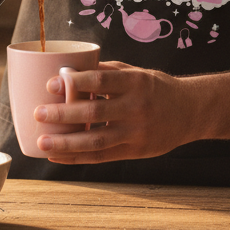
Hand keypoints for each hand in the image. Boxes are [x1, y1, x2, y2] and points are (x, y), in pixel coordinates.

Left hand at [33, 61, 194, 163]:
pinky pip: (102, 157)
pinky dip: (77, 158)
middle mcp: (137, 107)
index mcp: (136, 82)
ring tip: (42, 142)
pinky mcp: (135, 152)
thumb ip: (106, 72)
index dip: (75, 82)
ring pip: (96, 140)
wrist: (191, 111)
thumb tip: (69, 71)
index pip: (101, 80)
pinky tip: (58, 156)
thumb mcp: (136, 73)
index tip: (50, 84)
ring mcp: (136, 132)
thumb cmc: (157, 88)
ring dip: (66, 143)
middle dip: (63, 114)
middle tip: (38, 113)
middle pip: (95, 111)